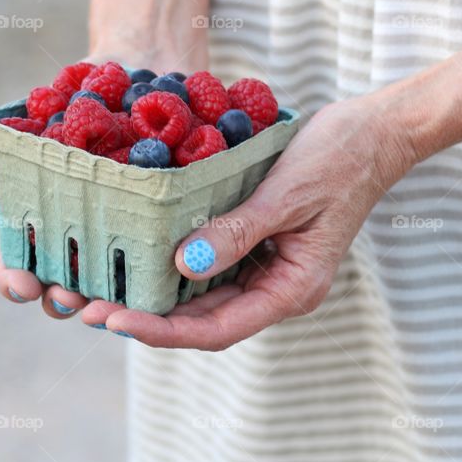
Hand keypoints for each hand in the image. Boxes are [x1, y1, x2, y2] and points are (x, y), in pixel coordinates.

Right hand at [0, 46, 207, 320]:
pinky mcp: (174, 224)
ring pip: (115, 283)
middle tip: (67, 298)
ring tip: (108, 302)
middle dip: (62, 298)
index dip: (16, 279)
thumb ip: (16, 152)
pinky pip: (167, 253)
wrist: (145, 64)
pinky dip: (160, 266)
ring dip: (108, 297)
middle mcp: (87, 234)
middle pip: (66, 286)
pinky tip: (163, 272)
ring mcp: (130, 233)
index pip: (21, 265)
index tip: (23, 284)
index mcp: (48, 217)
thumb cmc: (85, 92)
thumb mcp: (43, 115)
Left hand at [81, 94, 415, 348]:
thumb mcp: (286, 194)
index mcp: (292, 290)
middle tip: (87, 307)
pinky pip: (207, 264)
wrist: (374, 129)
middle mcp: (275, 289)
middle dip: (146, 318)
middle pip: (202, 321)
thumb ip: (237, 232)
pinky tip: (134, 256)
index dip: (161, 331)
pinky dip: (172, 264)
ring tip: (98, 289)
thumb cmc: (340, 158)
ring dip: (153, 296)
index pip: (216, 329)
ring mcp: (265, 268)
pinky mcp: (255, 244)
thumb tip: (183, 266)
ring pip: (200, 297)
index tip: (114, 320)